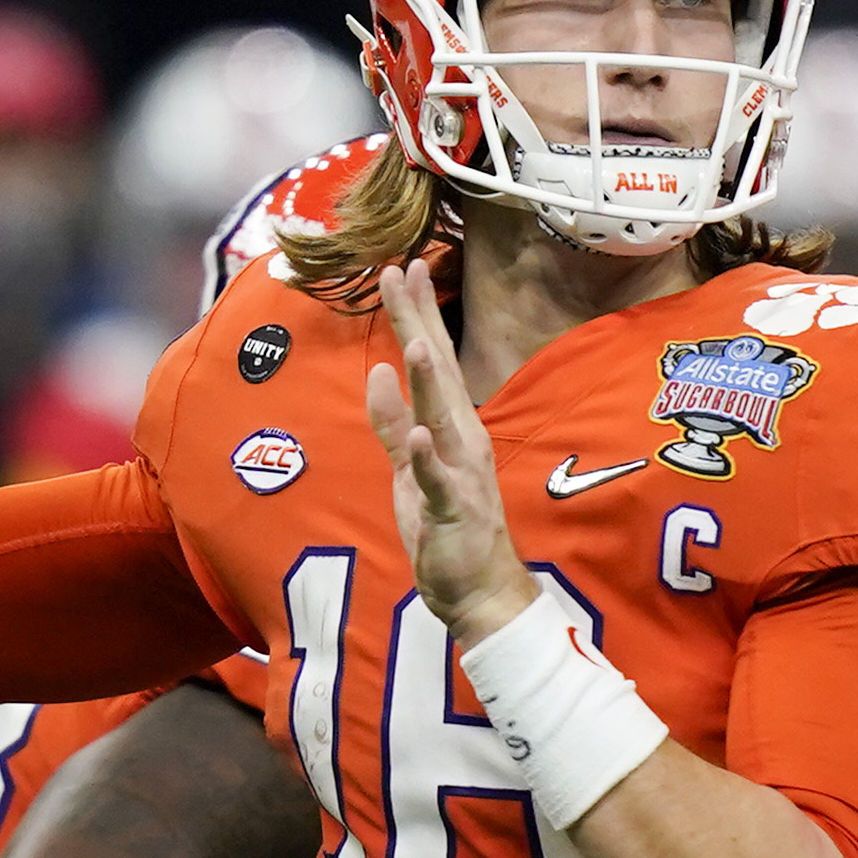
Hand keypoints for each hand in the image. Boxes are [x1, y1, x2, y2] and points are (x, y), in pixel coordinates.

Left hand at [365, 260, 540, 648]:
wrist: (480, 590)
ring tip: (416, 340)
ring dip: (429, 383)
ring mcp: (461, 474)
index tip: (406, 267)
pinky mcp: (453, 512)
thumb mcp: (408, 467)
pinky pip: (438, 483)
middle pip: (439, 372)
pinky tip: (418, 435)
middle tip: (404, 272)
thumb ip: (391, 422)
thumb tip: (377, 372)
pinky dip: (427, 459)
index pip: (434, 359)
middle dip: (420, 323)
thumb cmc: (447, 527)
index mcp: (452, 426)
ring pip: (442, 421)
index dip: (418, 314)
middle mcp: (463, 439)